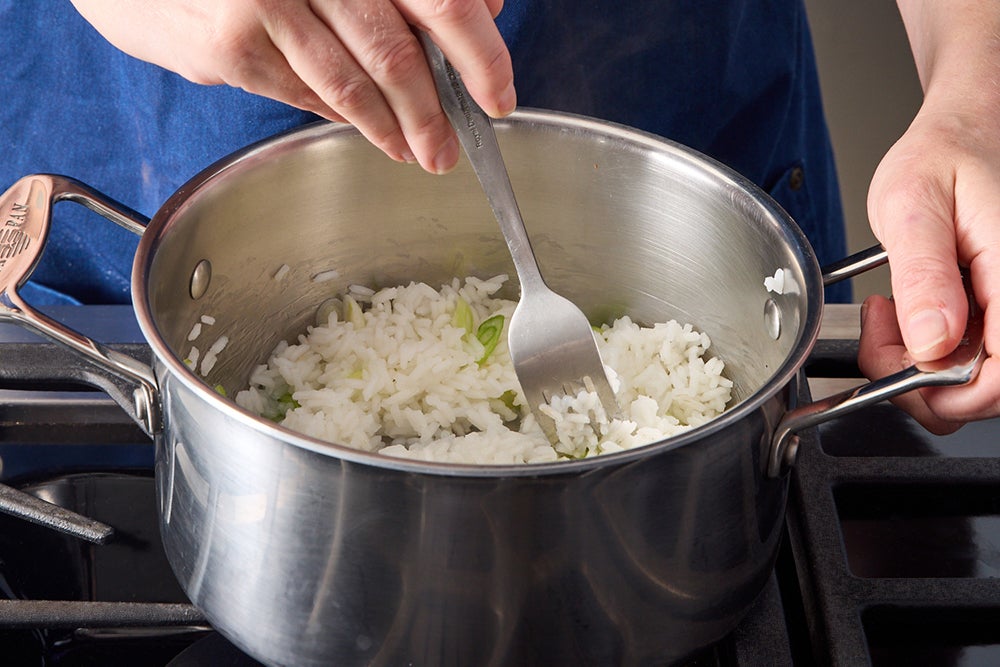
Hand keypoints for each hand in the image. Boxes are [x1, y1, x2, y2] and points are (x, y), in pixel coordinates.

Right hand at [70, 0, 514, 173]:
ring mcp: (268, 6)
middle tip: (450, 150)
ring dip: (391, 129)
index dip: (478, 54)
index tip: (498, 96)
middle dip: (433, 113)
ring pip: (350, 84)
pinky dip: (340, 117)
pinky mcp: (231, 48)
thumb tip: (485, 10)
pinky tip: (366, 129)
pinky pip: (305, 95)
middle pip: (397, 52)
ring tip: (416, 153)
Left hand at [859, 103, 999, 432]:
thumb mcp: (913, 206)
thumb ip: (923, 276)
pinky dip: (930, 351)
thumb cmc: (944, 154)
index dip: (950, 391)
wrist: (963, 132)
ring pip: (977, 377)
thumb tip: (932, 341)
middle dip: (923, 380)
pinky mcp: (999, 311)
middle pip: (990, 387)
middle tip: (882, 333)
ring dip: (922, 366)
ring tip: (890, 315)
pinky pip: (971, 356)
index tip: (900, 370)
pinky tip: (907, 316)